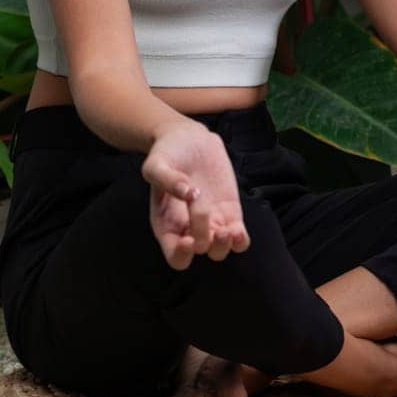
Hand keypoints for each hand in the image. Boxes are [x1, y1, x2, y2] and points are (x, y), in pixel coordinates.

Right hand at [140, 123, 252, 269]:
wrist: (189, 140)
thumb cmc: (167, 155)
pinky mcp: (230, 213)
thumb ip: (166, 178)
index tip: (188, 240)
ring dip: (224, 245)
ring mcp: (212, 222)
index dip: (181, 255)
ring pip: (220, 250)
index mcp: (167, 225)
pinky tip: (238, 230)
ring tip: (227, 230)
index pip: (175, 256)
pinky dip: (240, 240)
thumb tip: (186, 192)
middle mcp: (189, 229)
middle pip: (200, 250)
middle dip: (204, 238)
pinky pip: (238, 238)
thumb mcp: (156, 164)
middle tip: (201, 210)